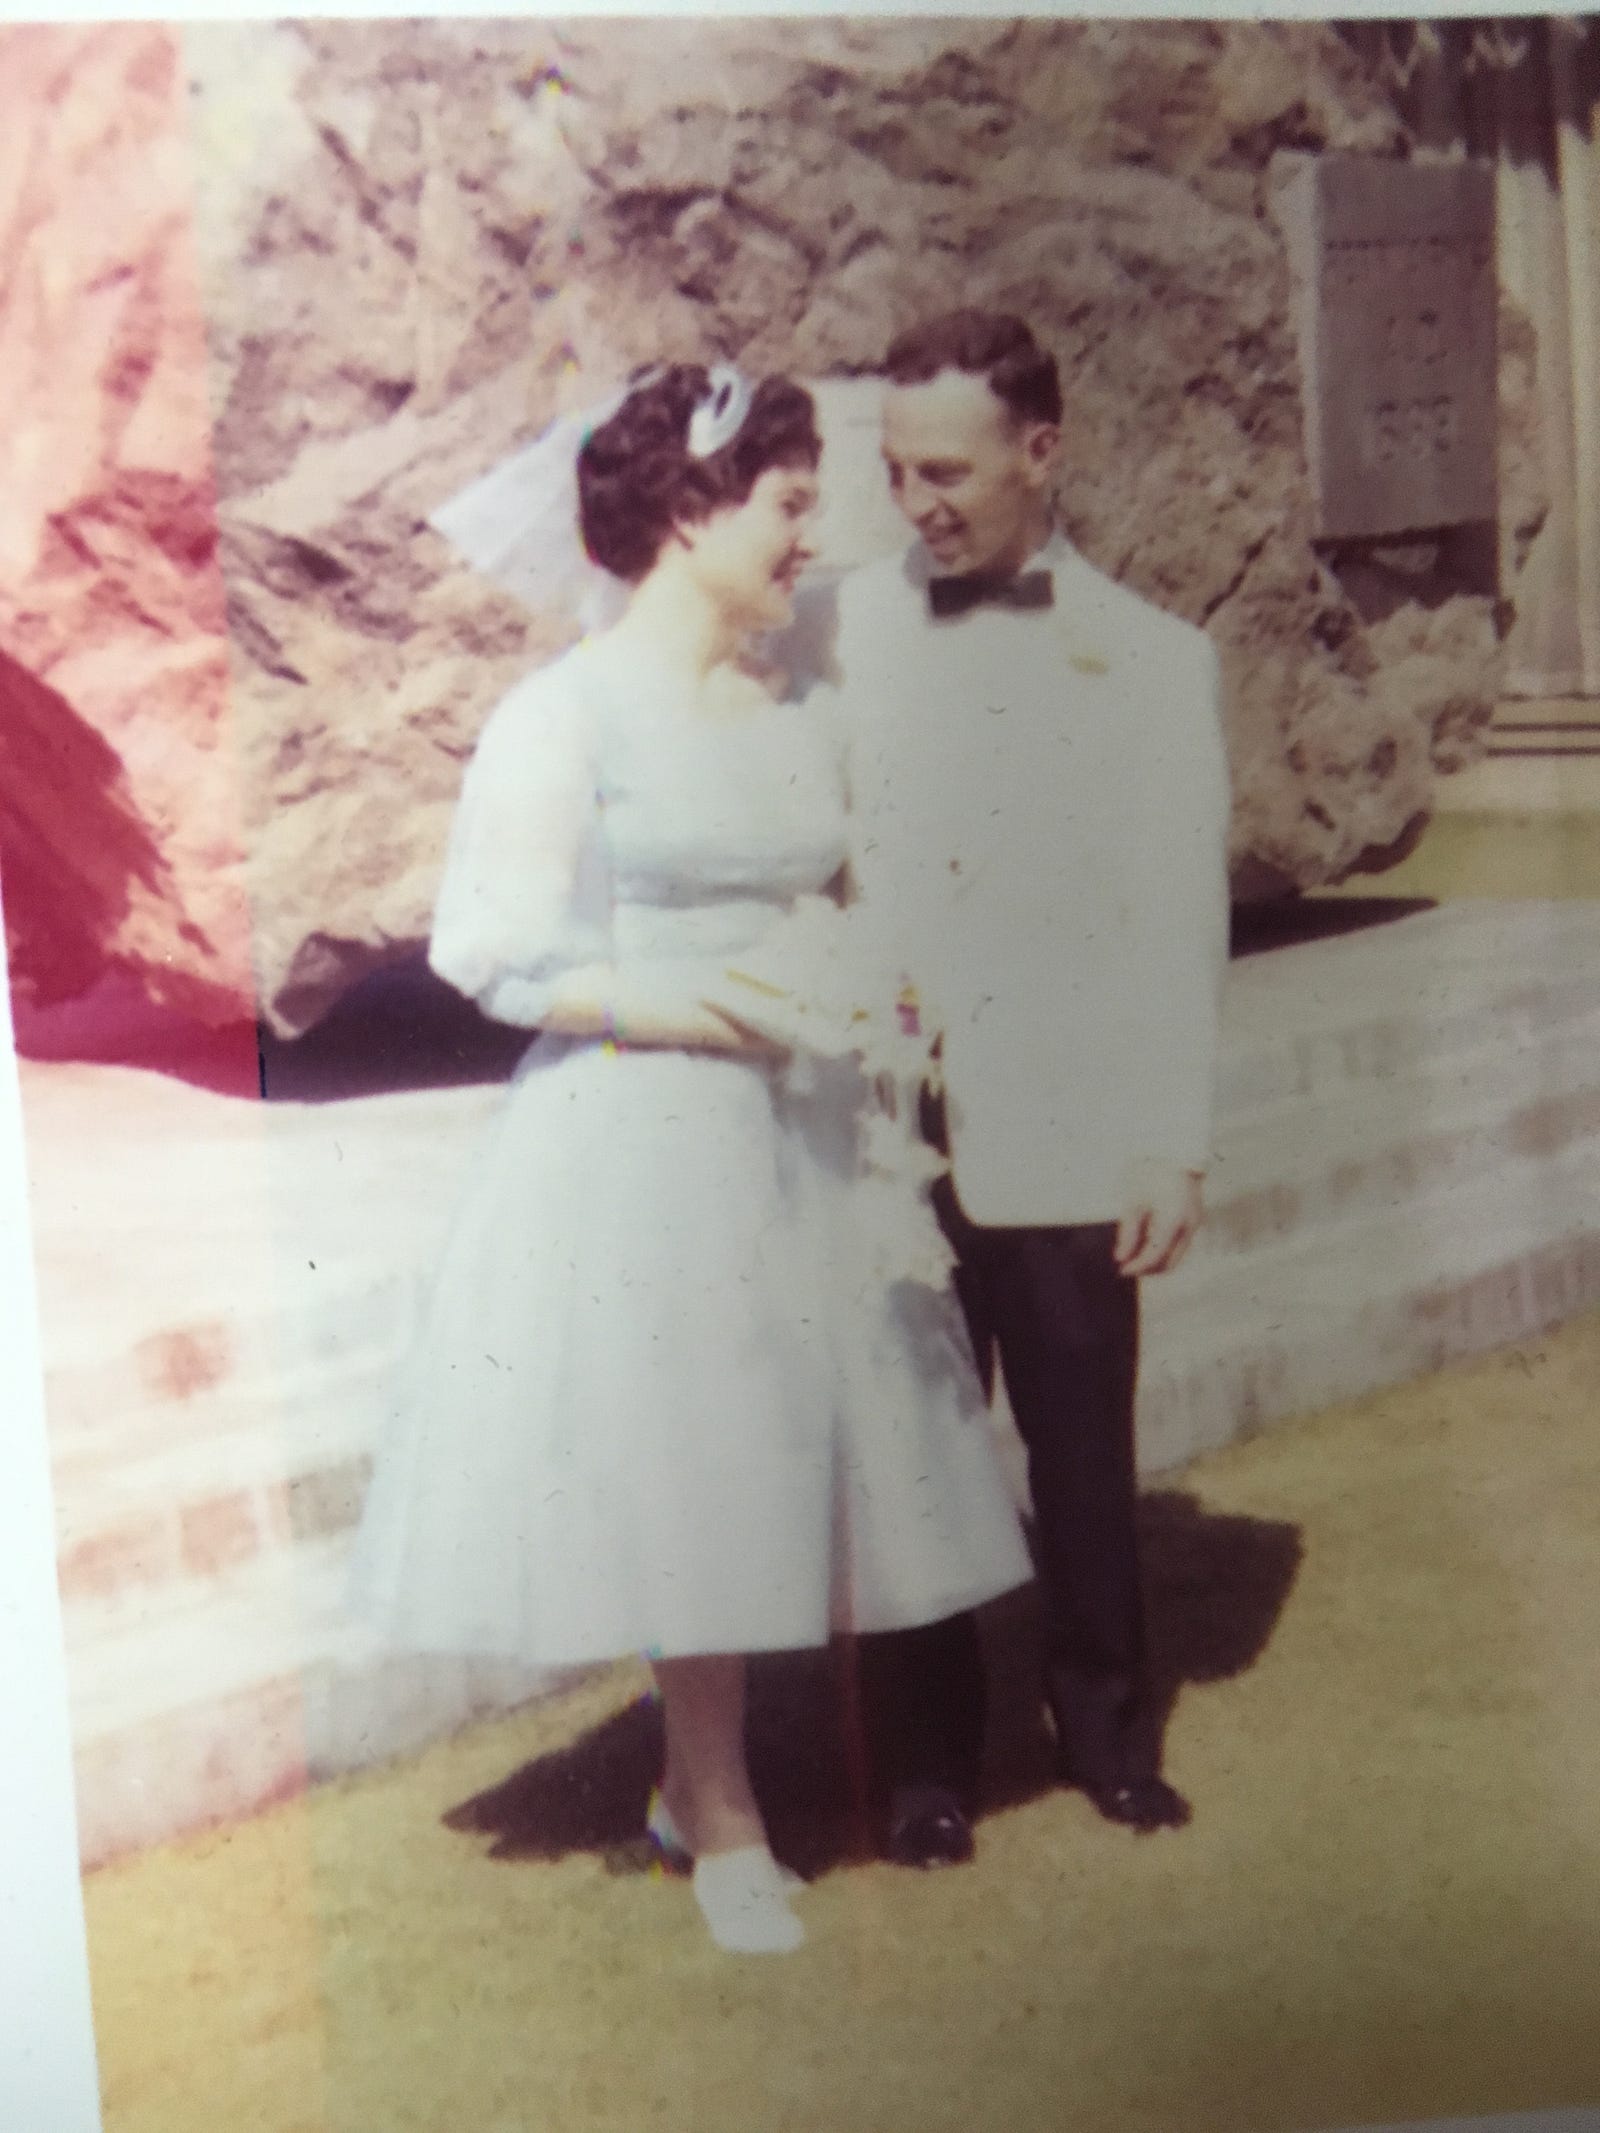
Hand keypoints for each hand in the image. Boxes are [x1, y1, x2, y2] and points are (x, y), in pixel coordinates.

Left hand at [1115, 1162, 1203, 1277]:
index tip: (1122, 1269)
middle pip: (1171, 1262)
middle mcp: (1190, 1225)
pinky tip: (1148, 1242)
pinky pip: (1181, 1242)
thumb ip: (1128, 1233)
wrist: (1174, 1150)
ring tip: (1136, 1255)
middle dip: (1149, 1269)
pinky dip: (1165, 1248)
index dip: (1137, 1266)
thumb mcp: (1134, 1201)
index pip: (1155, 1255)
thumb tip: (1121, 1258)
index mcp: (1173, 1220)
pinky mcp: (1195, 1218)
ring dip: (1158, 1260)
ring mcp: (1195, 1222)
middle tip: (1129, 1267)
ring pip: (1177, 1255)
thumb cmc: (1150, 1172)